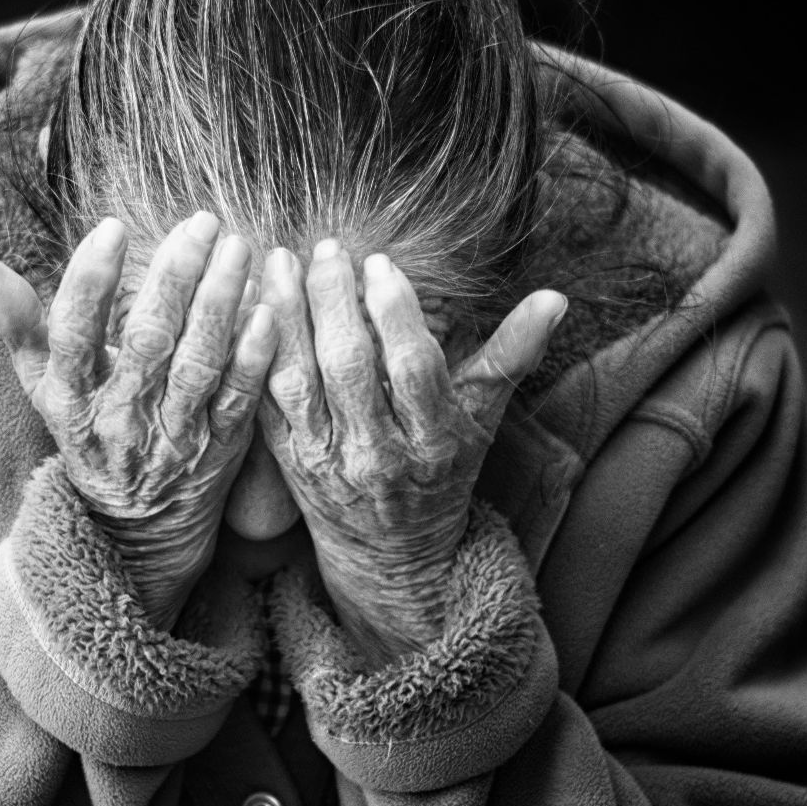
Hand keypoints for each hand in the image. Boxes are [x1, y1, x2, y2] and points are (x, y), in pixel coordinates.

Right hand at [0, 212, 275, 628]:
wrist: (136, 529)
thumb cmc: (89, 434)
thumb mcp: (43, 387)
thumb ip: (17, 323)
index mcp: (71, 397)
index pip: (73, 333)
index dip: (90, 281)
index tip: (112, 228)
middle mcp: (120, 417)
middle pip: (146, 341)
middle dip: (175, 277)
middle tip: (200, 223)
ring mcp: (172, 436)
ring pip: (197, 365)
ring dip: (220, 304)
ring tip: (237, 248)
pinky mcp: (219, 451)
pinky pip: (238, 401)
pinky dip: (253, 358)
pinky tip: (268, 313)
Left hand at [259, 240, 564, 663]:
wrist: (393, 556)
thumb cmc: (443, 474)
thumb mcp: (483, 421)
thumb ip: (513, 355)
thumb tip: (557, 298)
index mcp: (433, 440)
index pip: (413, 368)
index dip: (395, 313)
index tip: (379, 263)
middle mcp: (378, 453)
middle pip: (350, 368)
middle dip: (335, 302)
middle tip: (327, 249)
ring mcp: (327, 460)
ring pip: (299, 381)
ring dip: (286, 318)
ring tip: (279, 262)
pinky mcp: (287, 461)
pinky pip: (265, 402)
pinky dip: (255, 355)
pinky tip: (249, 308)